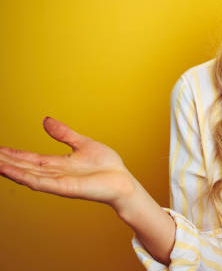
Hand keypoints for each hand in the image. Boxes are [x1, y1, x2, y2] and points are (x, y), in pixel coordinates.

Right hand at [0, 117, 135, 207]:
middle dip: (6, 161)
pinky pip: (40, 182)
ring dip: (9, 169)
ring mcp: (57, 182)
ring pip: (27, 175)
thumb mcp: (83, 143)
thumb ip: (64, 134)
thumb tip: (46, 120)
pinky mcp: (64, 188)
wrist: (123, 182)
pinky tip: (8, 171)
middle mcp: (54, 174)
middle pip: (23, 167)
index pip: (29, 158)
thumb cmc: (107, 166)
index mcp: (58, 164)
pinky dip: (23, 177)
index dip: (12, 154)